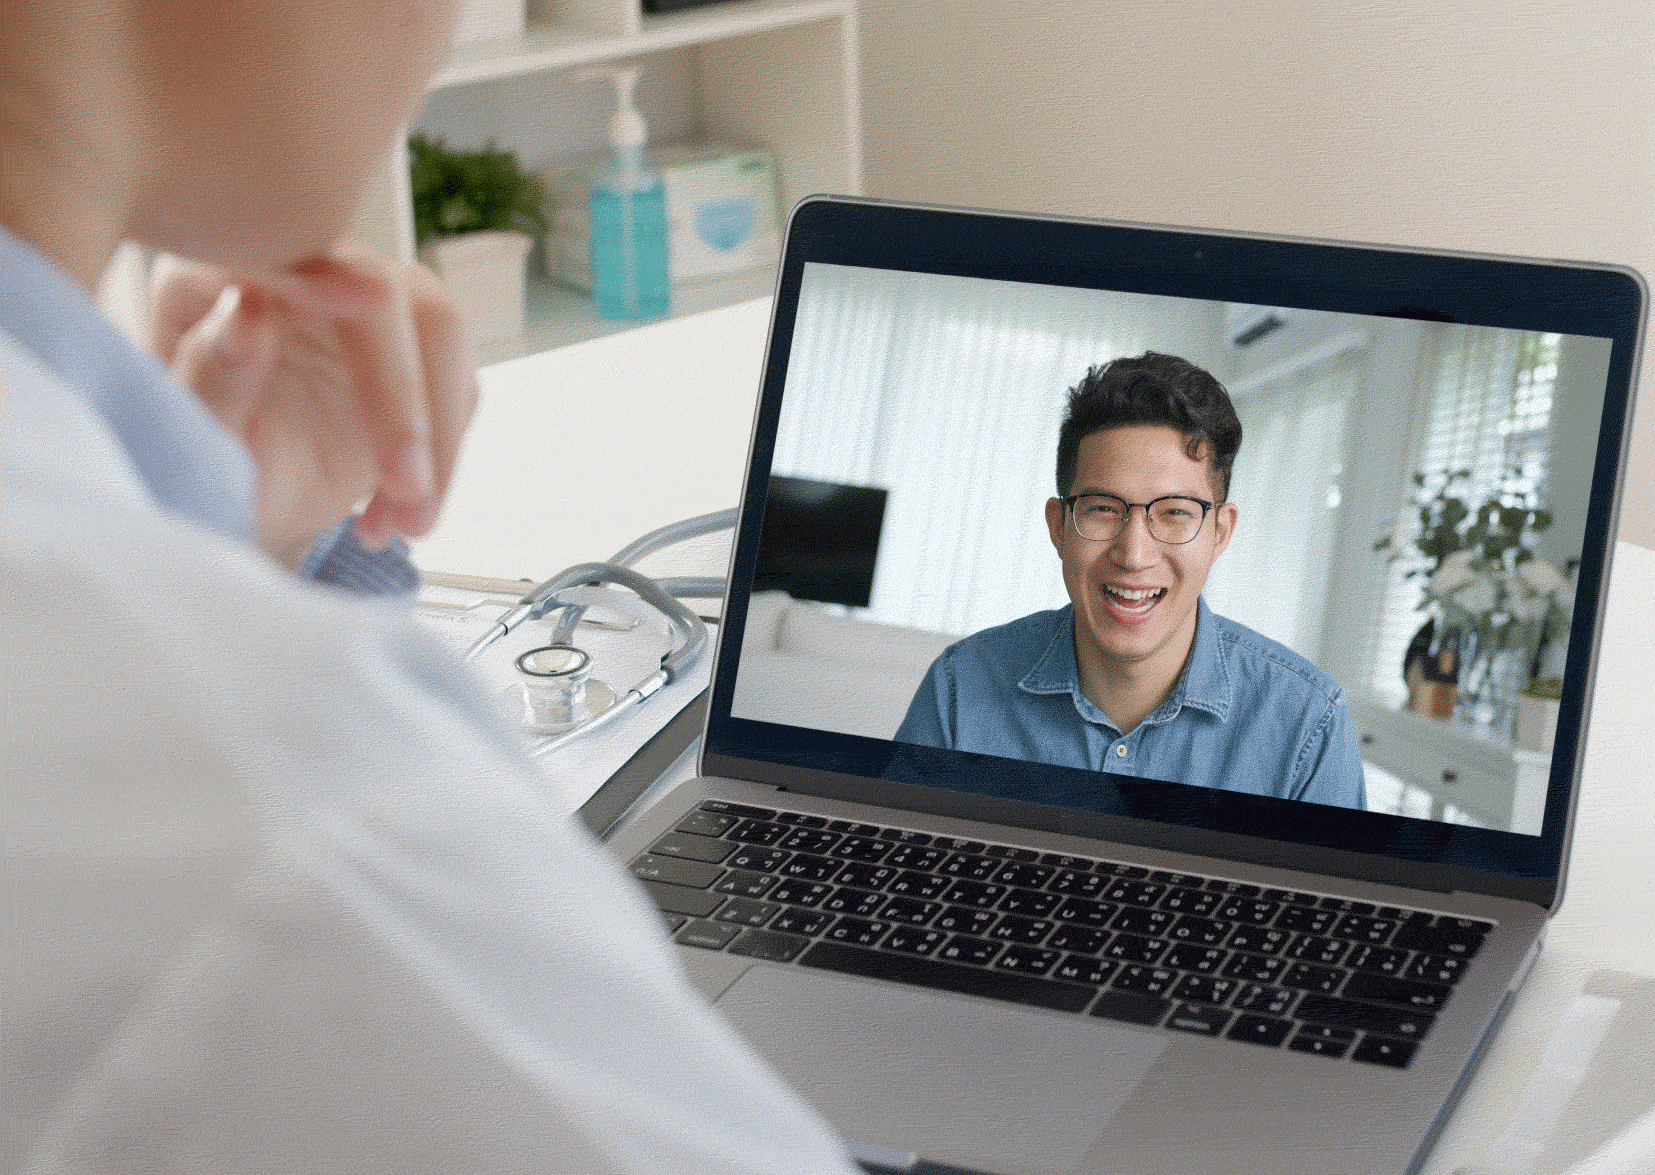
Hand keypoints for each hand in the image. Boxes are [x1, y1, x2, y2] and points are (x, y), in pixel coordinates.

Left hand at [151, 247, 478, 570]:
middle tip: (406, 488)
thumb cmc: (203, 469)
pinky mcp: (413, 349)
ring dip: (441, 436)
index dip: (336, 285)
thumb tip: (249, 305)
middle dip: (408, 397)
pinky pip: (456, 385)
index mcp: (229, 272)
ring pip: (443, 332)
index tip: (371, 306)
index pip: (295, 258)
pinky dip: (442, 459)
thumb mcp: (193, 442)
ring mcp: (369, 305)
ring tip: (409, 521)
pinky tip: (393, 514)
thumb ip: (211, 374)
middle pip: (390, 294)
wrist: (246, 500)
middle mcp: (308, 273)